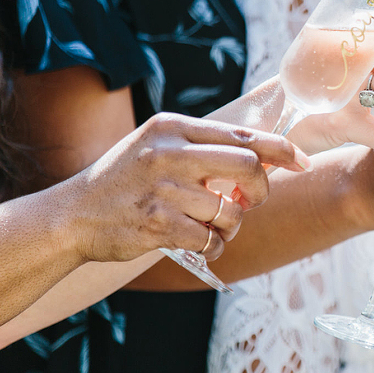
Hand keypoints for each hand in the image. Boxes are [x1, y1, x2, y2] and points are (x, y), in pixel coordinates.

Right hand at [70, 113, 309, 262]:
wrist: (71, 215)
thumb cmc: (126, 179)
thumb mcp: (159, 145)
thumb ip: (205, 146)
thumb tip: (267, 154)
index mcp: (173, 127)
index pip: (243, 134)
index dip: (281, 149)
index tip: (302, 162)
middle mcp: (168, 153)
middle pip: (248, 166)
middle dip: (259, 190)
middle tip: (250, 201)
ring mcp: (162, 189)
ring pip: (230, 210)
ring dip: (232, 225)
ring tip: (214, 225)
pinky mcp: (156, 224)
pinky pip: (210, 239)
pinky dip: (215, 246)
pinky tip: (203, 243)